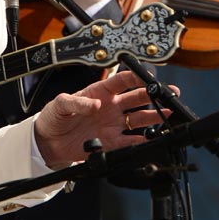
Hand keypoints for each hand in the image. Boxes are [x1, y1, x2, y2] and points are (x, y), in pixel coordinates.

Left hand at [34, 71, 177, 167]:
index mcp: (98, 92)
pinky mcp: (112, 142)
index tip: (147, 77)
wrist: (49, 141)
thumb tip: (96, 104)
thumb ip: (77, 102)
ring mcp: (113, 124)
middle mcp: (110, 107)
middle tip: (168, 94)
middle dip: (154, 94)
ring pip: (140, 119)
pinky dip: (144, 140)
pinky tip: (154, 137)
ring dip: (155, 116)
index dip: (135, 77)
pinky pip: (132, 141)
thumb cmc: (53, 117)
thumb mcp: (60, 104)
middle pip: (136, 98)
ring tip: (169, 114)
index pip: (120, 81)